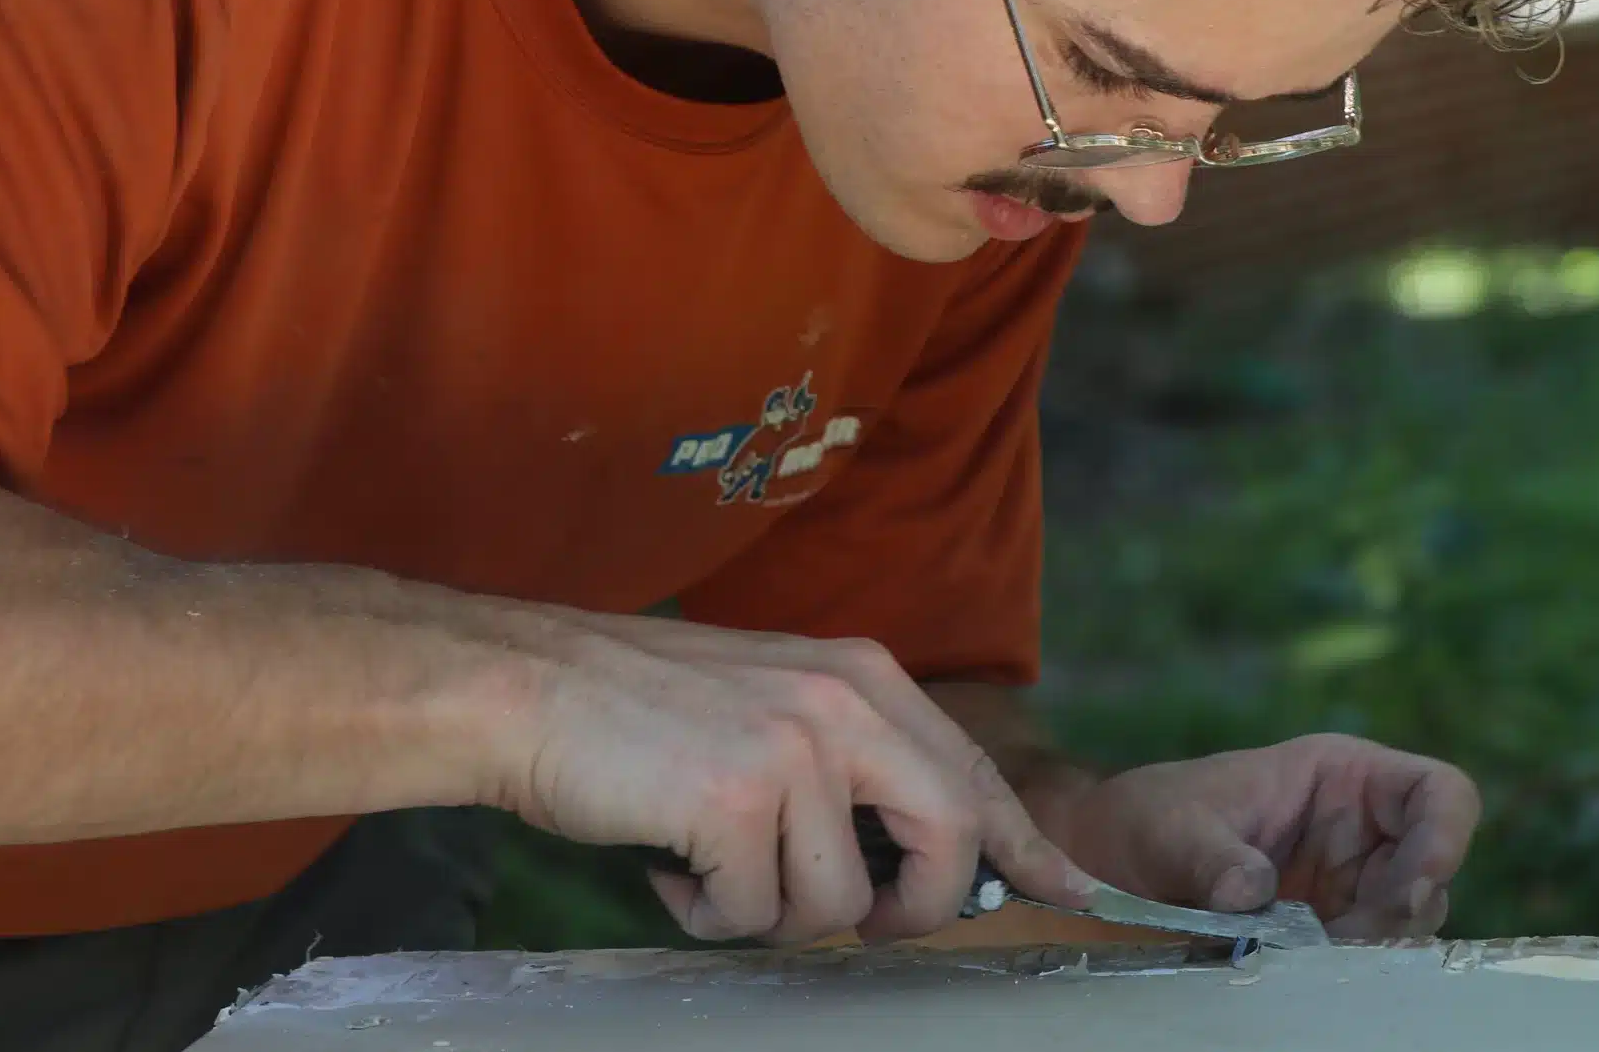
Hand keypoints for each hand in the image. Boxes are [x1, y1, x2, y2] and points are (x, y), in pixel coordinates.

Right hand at [486, 608, 1094, 947]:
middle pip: (949, 839)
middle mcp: (846, 702)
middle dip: (910, 907)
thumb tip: (920, 856)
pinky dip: (709, 914)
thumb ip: (852, 761)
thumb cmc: (636, 710)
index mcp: (864, 676)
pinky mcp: (737, 799)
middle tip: (856, 922)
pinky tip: (669, 864)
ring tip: (708, 863)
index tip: (1075, 889)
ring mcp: (796, 748)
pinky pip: (756, 914)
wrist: (523, 686)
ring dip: (770, 911)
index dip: (1027, 845)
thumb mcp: (773, 704)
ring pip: (839, 902)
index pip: (974, 774)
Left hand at [1043, 734, 1478, 939]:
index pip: (1438, 794)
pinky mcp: (1327, 932)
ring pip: (1406, 923)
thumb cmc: (1149, 818)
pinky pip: (1365, 955)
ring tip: (1310, 957)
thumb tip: (1250, 894)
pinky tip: (1305, 976)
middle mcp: (1361, 830)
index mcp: (1341, 776)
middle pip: (1432, 873)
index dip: (1446, 838)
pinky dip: (1347, 971)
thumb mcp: (1172, 827)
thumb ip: (1213, 856)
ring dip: (1374, 947)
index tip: (1412, 889)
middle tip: (1342, 941)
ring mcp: (1348, 885)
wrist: (1110, 861)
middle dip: (1401, 912)